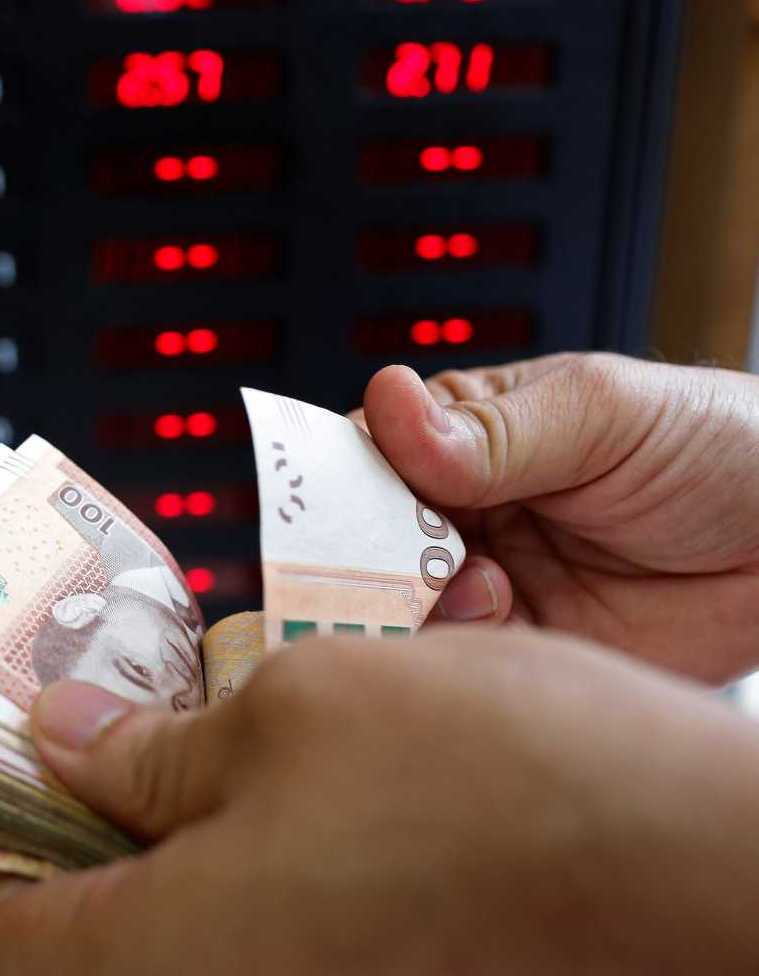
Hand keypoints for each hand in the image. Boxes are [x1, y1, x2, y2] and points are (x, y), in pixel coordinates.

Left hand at [0, 628, 758, 974]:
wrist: (693, 868)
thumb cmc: (497, 787)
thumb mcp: (292, 711)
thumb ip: (150, 745)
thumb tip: (60, 738)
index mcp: (158, 955)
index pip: (12, 917)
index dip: (19, 818)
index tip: (45, 750)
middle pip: (106, 925)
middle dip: (115, 820)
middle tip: (143, 724)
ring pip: (202, 922)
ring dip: (204, 833)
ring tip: (247, 737)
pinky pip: (283, 935)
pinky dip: (277, 867)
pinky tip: (322, 789)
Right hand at [354, 353, 758, 681]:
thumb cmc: (722, 449)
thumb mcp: (603, 415)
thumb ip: (491, 430)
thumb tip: (387, 402)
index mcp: (464, 436)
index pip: (366, 454)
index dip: (343, 480)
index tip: (342, 503)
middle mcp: (460, 511)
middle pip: (366, 540)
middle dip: (369, 553)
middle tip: (408, 553)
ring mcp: (485, 584)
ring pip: (397, 606)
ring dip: (416, 602)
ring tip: (483, 585)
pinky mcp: (519, 650)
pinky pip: (453, 660)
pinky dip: (457, 647)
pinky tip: (505, 616)